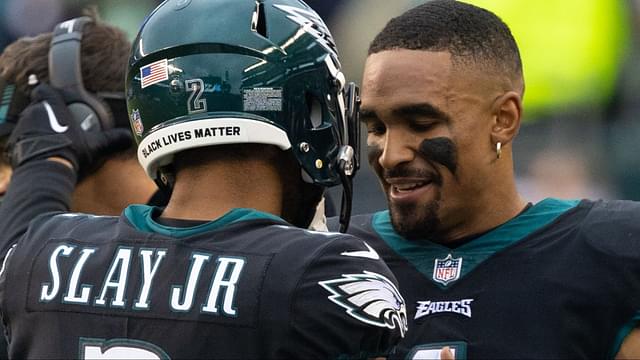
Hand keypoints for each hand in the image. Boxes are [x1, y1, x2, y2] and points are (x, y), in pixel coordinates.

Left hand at [5, 83, 131, 177]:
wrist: (45, 171)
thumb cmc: (69, 152)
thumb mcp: (94, 146)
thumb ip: (110, 139)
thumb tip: (128, 137)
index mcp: (52, 107)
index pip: (45, 90)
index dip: (48, 92)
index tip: (54, 97)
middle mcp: (34, 113)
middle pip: (37, 105)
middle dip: (45, 112)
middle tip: (57, 123)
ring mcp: (22, 127)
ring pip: (28, 121)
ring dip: (37, 126)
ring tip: (49, 138)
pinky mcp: (15, 142)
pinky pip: (21, 137)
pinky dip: (29, 141)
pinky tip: (40, 150)